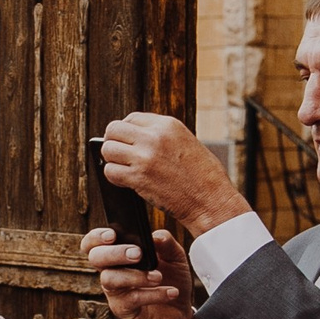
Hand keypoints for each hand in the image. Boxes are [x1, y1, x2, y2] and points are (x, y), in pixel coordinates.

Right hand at [84, 225, 199, 318]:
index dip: (96, 237)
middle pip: (95, 257)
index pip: (94, 242)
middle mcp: (111, 271)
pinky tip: (171, 292)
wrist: (180, 310)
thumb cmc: (171, 279)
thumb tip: (156, 236)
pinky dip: (153, 294)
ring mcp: (115, 291)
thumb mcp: (175, 257)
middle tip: (137, 254)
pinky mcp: (123, 309)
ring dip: (135, 275)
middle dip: (114, 253)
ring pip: (109, 279)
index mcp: (119, 253)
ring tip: (158, 276)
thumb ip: (166, 243)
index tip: (112, 235)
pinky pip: (131, 299)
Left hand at [99, 114, 251, 236]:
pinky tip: (125, 182)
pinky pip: (110, 172)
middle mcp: (154, 137)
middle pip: (114, 130)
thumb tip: (135, 137)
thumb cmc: (204, 175)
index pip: (131, 118)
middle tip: (119, 156)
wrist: (212, 200)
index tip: (128, 143)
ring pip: (108, 150)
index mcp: (168, 125)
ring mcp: (145, 157)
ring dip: (112, 160)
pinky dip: (114, 178)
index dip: (126, 132)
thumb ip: (161, 136)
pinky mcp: (139, 178)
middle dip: (113, 143)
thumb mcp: (186, 141)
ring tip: (123, 169)